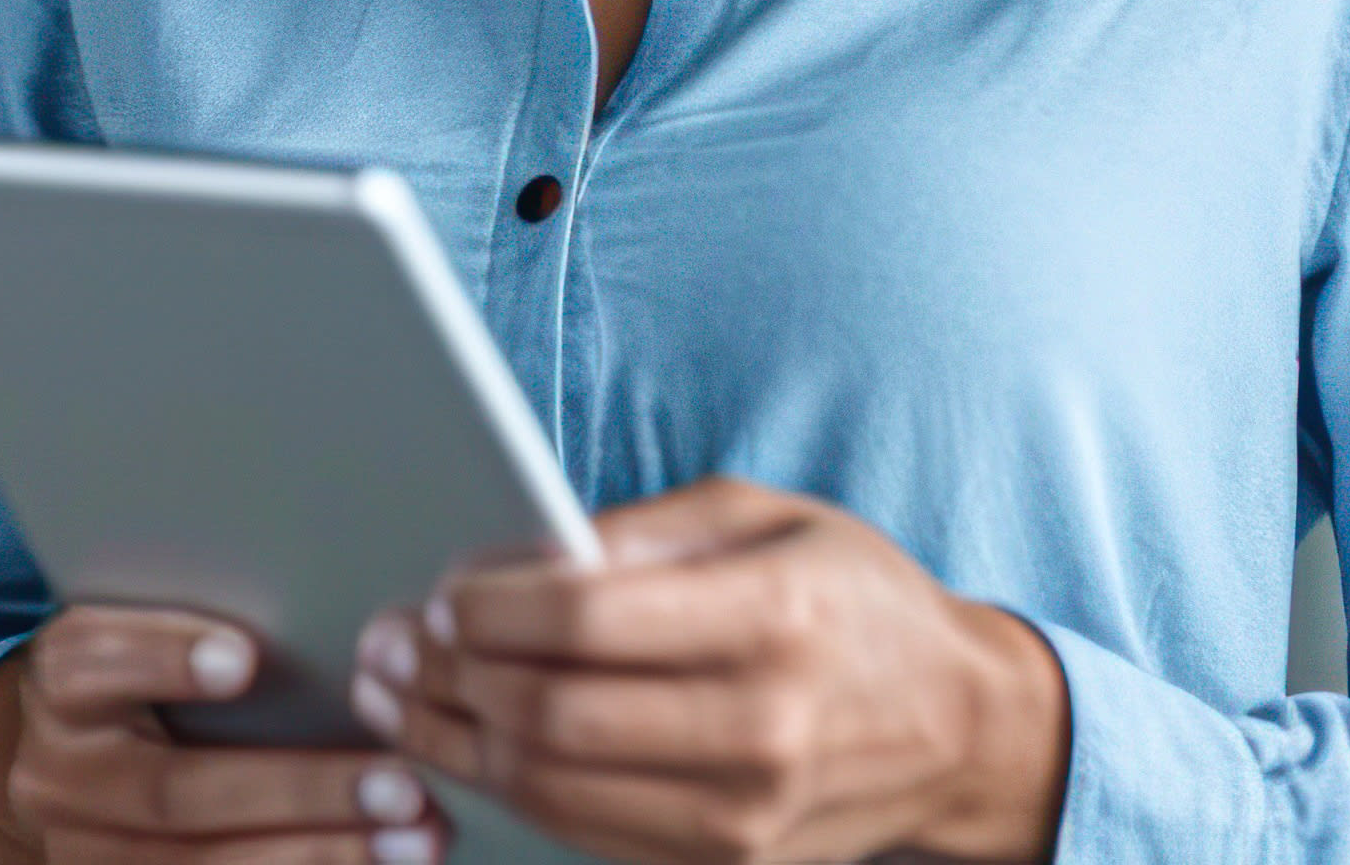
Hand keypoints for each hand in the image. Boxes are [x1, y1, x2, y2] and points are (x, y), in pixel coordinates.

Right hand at [0, 605, 451, 864]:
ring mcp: (88, 852)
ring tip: (414, 839)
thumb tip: (312, 612)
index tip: (243, 660)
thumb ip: (188, 624)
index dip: (165, 660)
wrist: (50, 773)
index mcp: (61, 685)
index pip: (94, 664)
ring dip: (321, 854)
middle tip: (398, 785)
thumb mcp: (128, 634)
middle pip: (175, 793)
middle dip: (296, 793)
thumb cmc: (125, 682)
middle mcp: (62, 779)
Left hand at [350, 481, 1064, 864]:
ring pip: (551, 791)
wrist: (958, 728)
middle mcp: (761, 728)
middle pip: (550, 715)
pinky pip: (585, 835)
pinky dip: (510, 793)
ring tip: (400, 697)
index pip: (583, 619)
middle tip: (391, 644)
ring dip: (453, 743)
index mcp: (772, 616)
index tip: (441, 591)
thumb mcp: (764, 516)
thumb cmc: (852, 600)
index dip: (487, 608)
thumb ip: (641, 533)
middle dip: (445, 678)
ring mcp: (743, 816)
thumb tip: (521, 555)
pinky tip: (469, 747)